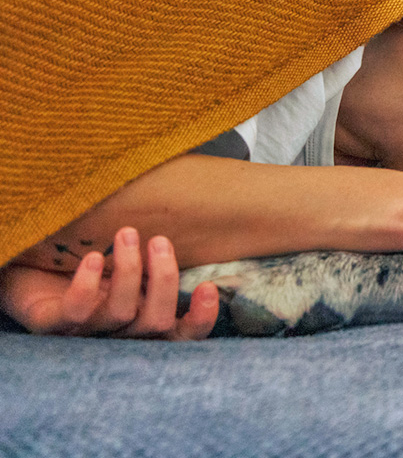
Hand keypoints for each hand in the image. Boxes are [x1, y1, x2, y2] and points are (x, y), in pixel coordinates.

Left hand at [0, 227, 218, 338]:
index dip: (199, 320)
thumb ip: (154, 266)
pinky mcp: (50, 327)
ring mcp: (83, 334)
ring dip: (128, 271)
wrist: (25, 268)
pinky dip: (88, 284)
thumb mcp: (126, 265)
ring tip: (127, 234)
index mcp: (140, 324)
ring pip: (120, 313)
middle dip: (162, 279)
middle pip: (154, 323)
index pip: (179, 336)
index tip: (208, 287)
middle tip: (159, 241)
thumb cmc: (84, 264)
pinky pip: (75, 312)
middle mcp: (116, 335)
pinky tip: (94, 258)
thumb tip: (194, 242)